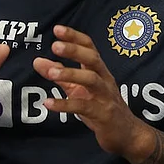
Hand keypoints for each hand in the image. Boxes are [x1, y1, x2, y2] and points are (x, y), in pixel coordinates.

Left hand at [32, 25, 150, 159]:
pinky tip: (49, 103)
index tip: (57, 29)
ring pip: (91, 80)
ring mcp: (105, 97)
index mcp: (99, 71)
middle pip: (92, 59)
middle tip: (55, 46)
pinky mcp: (103, 115)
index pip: (89, 47)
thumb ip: (60, 74)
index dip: (75, 37)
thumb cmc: (101, 107)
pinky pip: (84, 107)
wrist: (126, 134)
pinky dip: (66, 104)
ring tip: (51, 74)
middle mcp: (104, 79)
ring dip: (71, 74)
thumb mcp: (78, 89)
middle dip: (74, 50)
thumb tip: (38, 61)